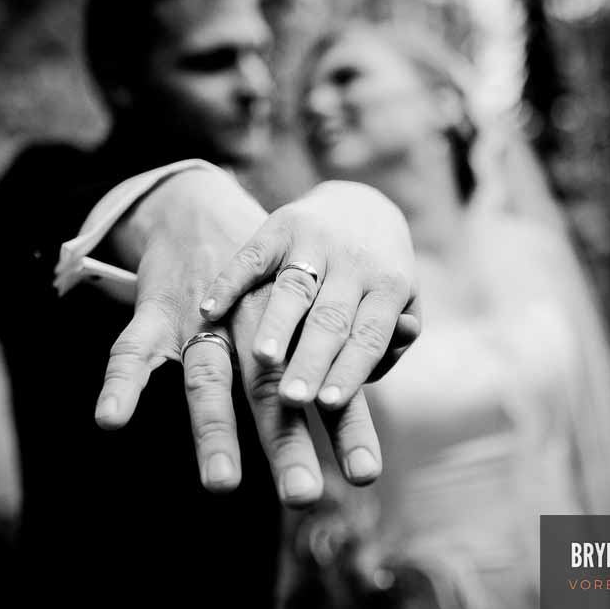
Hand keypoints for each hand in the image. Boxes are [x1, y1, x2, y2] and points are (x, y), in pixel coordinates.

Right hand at [92, 162, 382, 506]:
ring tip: (224, 484)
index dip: (349, 425)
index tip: (365, 473)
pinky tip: (112, 419)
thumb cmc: (272, 273)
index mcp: (301, 319)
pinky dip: (124, 381)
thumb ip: (349, 341)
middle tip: (303, 495)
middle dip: (287, 442)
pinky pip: (133, 348)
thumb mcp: (314, 296)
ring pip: (209, 375)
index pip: (328, 377)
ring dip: (216, 427)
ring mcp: (207, 314)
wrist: (202, 212)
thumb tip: (404, 342)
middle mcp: (258, 317)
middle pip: (273, 386)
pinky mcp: (158, 308)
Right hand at [200, 180, 420, 408]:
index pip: (369, 336)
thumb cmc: (376, 278)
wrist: (360, 203)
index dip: (349, 369)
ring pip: (294, 286)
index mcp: (388, 286)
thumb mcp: (400, 303)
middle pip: (330, 317)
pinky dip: (230, 282)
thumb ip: (391, 340)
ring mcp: (315, 241)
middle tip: (291, 398)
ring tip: (261, 358)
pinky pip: (252, 255)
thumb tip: (380, 363)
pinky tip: (209, 311)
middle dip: (310, 358)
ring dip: (277, 323)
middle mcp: (353, 261)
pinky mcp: (279, 226)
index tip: (327, 405)